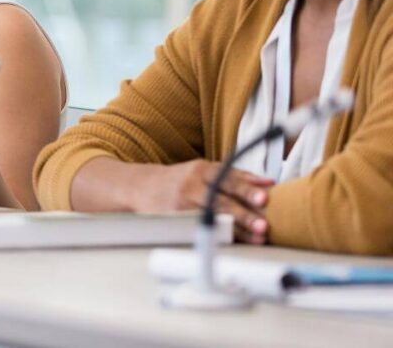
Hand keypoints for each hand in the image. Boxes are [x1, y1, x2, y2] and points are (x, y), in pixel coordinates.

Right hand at [133, 159, 273, 244]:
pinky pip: (202, 230)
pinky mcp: (176, 221)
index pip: (227, 178)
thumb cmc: (181, 180)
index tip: (265, 197)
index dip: (246, 188)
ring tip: (257, 238)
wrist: (141, 187)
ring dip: (237, 229)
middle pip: (220, 199)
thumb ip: (236, 176)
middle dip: (243, 213)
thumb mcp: (205, 170)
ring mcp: (182, 204)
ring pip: (212, 218)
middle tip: (263, 225)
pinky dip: (221, 236)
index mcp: (201, 169)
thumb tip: (269, 182)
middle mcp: (191, 185)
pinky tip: (236, 242)